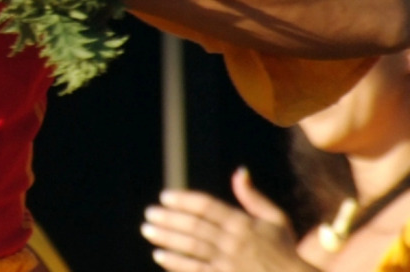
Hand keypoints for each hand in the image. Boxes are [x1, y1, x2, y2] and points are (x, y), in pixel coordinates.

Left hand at [141, 169, 314, 271]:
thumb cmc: (286, 252)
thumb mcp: (276, 221)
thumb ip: (254, 197)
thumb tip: (239, 171)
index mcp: (245, 224)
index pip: (207, 207)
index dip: (184, 200)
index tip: (164, 197)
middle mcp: (235, 242)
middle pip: (195, 226)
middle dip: (169, 219)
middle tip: (149, 214)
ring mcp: (229, 263)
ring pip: (191, 247)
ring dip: (167, 238)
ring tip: (147, 231)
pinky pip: (196, 270)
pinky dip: (175, 263)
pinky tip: (158, 256)